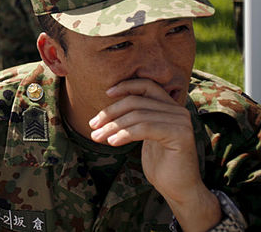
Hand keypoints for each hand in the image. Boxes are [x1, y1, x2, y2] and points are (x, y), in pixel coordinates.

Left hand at [88, 79, 205, 203]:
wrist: (179, 189)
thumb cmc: (160, 163)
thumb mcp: (145, 135)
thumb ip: (136, 118)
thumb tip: (108, 106)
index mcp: (170, 107)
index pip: (146, 85)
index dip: (125, 86)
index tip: (106, 93)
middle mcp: (179, 111)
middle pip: (136, 101)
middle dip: (110, 112)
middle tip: (92, 125)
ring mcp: (181, 122)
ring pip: (137, 115)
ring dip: (112, 126)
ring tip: (96, 137)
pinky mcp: (180, 135)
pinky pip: (145, 128)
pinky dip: (125, 134)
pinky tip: (112, 142)